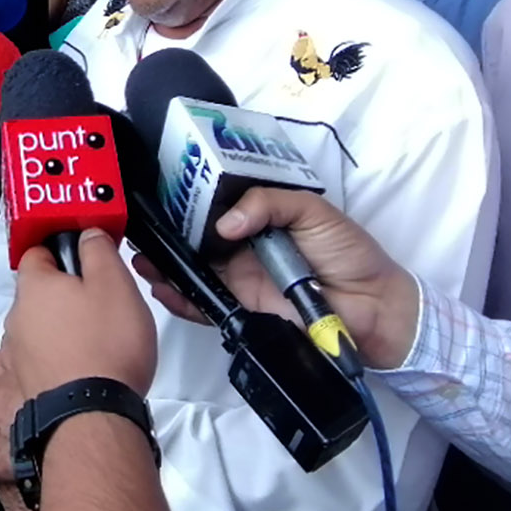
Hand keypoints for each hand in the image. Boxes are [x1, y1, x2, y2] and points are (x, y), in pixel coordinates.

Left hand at [5, 229, 156, 396]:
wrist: (92, 416)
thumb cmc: (105, 345)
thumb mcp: (114, 282)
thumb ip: (98, 249)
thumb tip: (87, 234)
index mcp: (32, 286)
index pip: (38, 252)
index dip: (65, 251)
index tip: (90, 260)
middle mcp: (17, 317)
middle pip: (43, 292)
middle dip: (70, 292)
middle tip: (107, 301)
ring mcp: (20, 353)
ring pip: (46, 325)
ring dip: (69, 326)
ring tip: (105, 337)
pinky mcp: (31, 382)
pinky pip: (49, 355)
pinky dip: (68, 354)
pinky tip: (93, 364)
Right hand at [136, 187, 421, 369]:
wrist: (373, 307)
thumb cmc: (348, 252)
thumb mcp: (311, 210)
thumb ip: (268, 203)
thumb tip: (222, 225)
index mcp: (259, 220)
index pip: (215, 209)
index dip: (186, 205)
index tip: (158, 200)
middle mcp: (243, 249)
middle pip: (195, 242)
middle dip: (166, 238)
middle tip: (137, 232)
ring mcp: (241, 281)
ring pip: (194, 274)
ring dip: (165, 269)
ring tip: (139, 260)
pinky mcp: (243, 311)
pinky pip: (207, 307)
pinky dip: (183, 301)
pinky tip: (162, 291)